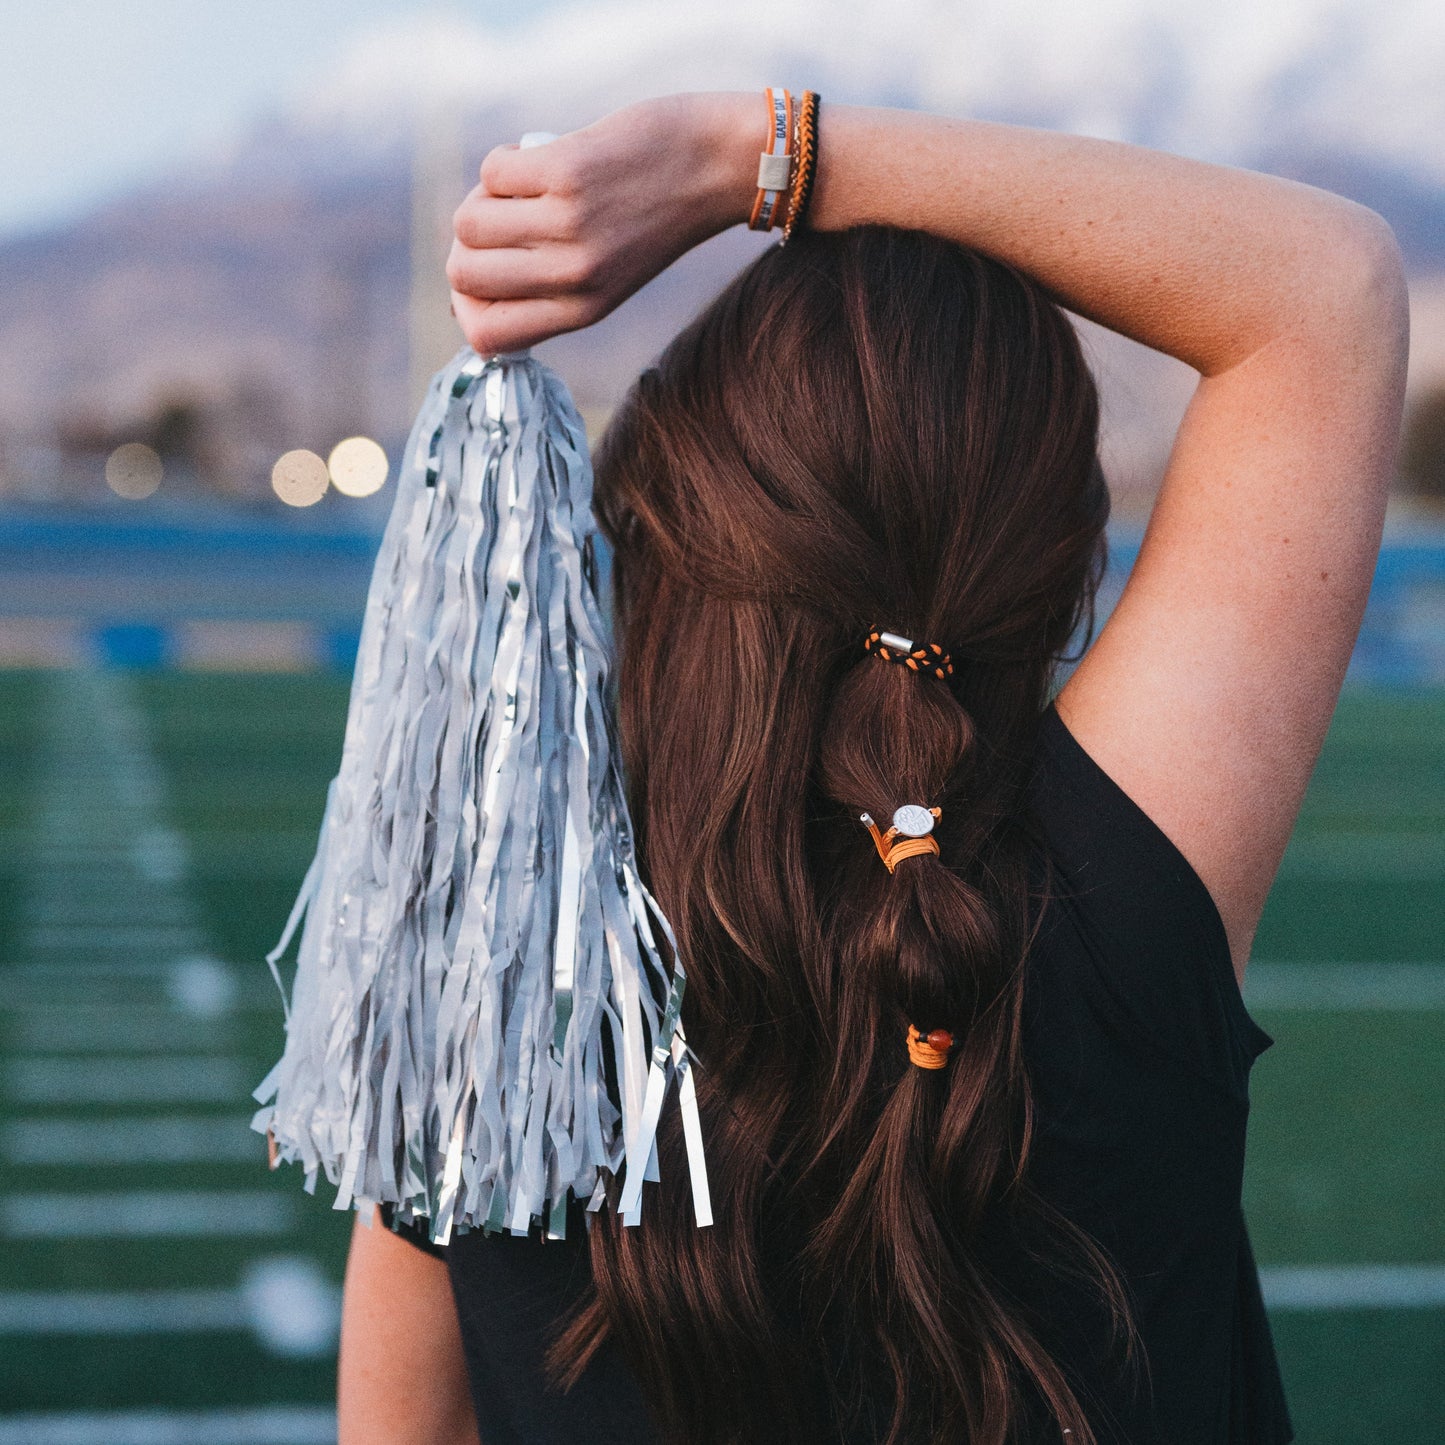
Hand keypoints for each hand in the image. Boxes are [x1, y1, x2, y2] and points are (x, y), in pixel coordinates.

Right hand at [447, 92, 758, 355]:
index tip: (483, 278)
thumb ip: (549, 286)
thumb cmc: (655, 217)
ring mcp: (569, 224)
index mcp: (583, 311)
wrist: (716, 165)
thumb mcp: (609, 276)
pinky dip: (504, 161)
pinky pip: (493, 172)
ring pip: (469, 223)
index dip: (467, 310)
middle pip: (464, 277)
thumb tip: (466, 284)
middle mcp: (573, 276)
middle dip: (466, 248)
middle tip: (499, 223)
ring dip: (481, 200)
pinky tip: (535, 157)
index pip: (488, 339)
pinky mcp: (566, 171)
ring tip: (517, 189)